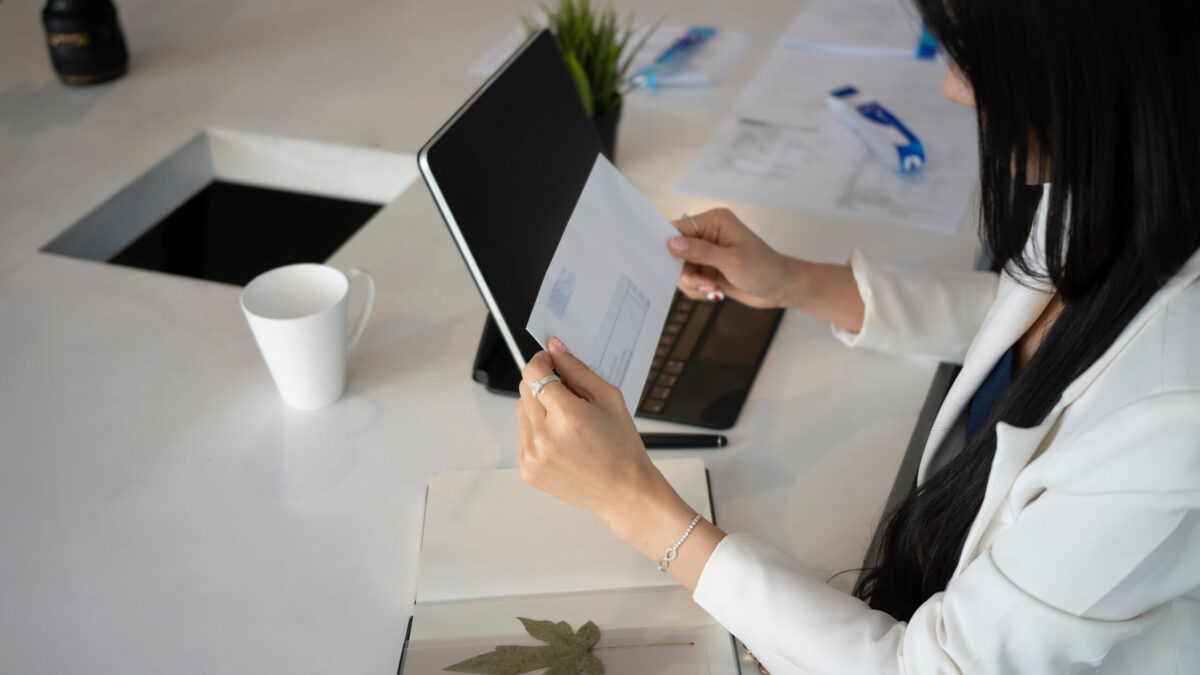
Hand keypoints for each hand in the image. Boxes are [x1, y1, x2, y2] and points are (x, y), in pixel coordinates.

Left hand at [516, 338, 727, 589]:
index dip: (541, 361)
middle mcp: (543, 437)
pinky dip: (537, 431)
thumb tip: (555, 347)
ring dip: (538, 408)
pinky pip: (523, 436)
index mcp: (566, 415)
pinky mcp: (527, 470)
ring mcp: (532, 456)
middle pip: (524, 390)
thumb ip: (577, 369)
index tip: (550, 360)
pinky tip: (561, 441)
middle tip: (568, 395)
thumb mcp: (608, 398)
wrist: (624, 491)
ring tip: (567, 423)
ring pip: (521, 412)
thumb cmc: (622, 445)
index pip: (534, 372)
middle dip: (542, 384)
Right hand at [668, 207, 794, 308]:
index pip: (678, 228)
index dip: (668, 246)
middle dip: (685, 272)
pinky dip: (697, 289)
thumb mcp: (732, 261)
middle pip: (675, 252)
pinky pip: (689, 280)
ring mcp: (707, 253)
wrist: (780, 288)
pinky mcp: (707, 268)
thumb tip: (671, 243)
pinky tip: (714, 291)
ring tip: (712, 288)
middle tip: (705, 283)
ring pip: (680, 269)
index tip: (669, 264)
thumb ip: (700, 252)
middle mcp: (707, 234)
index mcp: (713, 222)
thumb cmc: (764, 270)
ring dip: (693, 283)